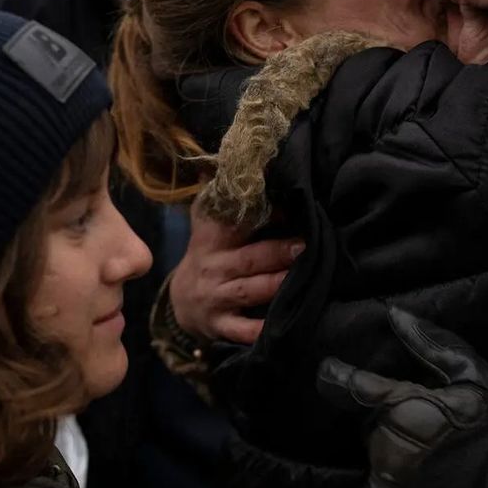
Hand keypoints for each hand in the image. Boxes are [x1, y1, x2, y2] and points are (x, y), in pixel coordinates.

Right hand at [170, 199, 300, 343]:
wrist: (181, 302)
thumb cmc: (206, 255)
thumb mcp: (205, 222)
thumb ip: (219, 193)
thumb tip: (231, 157)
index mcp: (212, 239)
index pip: (234, 223)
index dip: (260, 214)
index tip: (288, 205)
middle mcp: (214, 268)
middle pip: (249, 259)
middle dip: (277, 252)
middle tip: (306, 244)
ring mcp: (217, 298)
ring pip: (250, 291)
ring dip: (277, 284)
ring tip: (304, 277)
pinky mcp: (221, 326)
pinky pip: (244, 330)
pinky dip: (262, 330)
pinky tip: (286, 324)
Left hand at [318, 308, 487, 487]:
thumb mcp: (480, 380)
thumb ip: (433, 346)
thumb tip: (395, 315)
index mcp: (403, 409)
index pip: (354, 389)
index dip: (338, 378)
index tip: (327, 371)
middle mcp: (388, 451)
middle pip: (375, 430)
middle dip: (398, 427)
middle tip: (443, 435)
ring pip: (380, 467)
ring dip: (403, 464)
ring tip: (447, 469)